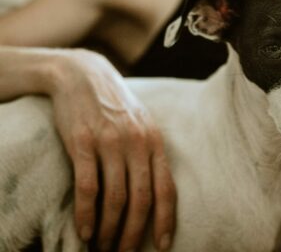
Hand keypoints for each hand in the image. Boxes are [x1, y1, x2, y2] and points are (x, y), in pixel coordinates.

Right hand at [50, 49, 175, 250]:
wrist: (84, 75)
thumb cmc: (116, 106)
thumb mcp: (142, 124)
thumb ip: (150, 153)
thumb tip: (156, 193)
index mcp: (155, 141)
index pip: (166, 188)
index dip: (166, 220)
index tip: (163, 245)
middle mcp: (136, 143)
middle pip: (141, 199)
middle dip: (135, 233)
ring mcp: (110, 142)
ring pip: (115, 198)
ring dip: (110, 230)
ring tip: (104, 248)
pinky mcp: (83, 143)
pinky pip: (88, 187)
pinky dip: (87, 214)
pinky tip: (85, 231)